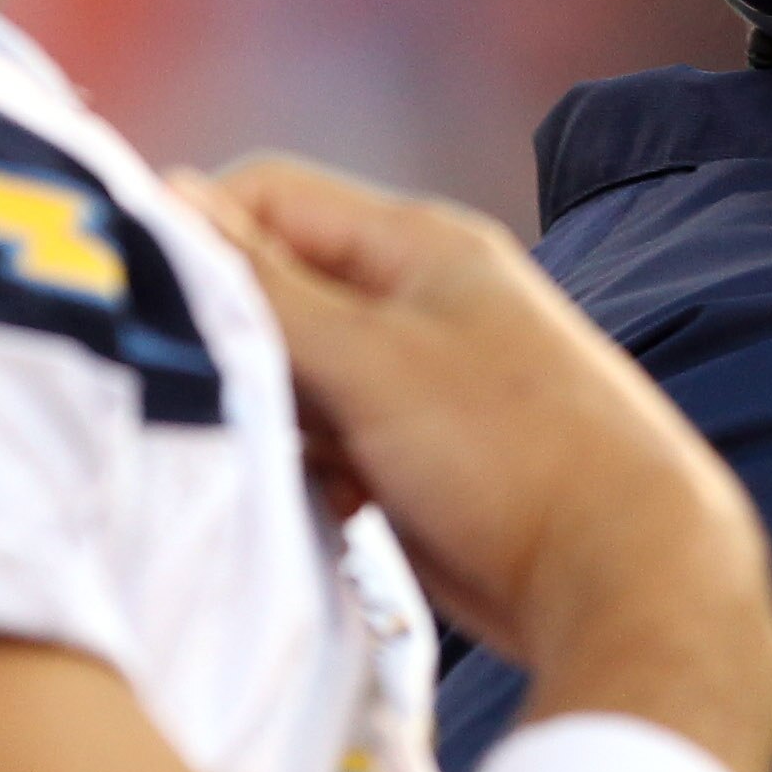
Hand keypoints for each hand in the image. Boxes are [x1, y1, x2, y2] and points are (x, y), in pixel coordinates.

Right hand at [183, 157, 771, 771]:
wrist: (623, 577)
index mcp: (416, 244)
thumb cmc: (512, 454)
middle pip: (274, 288)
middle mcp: (416, 298)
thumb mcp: (372, 362)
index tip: (148, 308)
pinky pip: (324, 439)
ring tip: (295, 464)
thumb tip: (171, 198)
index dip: (200, 238)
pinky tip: (326, 505)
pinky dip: (307, 467)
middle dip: (234, 344)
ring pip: (292, 373)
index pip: (268, 195)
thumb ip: (267, 290)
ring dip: (271, 417)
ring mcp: (417, 378)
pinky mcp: (416, 453)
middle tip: (222, 408)